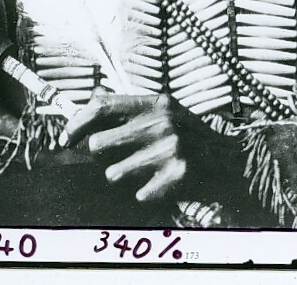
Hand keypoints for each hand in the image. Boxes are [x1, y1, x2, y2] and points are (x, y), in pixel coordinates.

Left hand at [65, 91, 245, 203]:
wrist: (230, 159)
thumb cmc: (189, 135)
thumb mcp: (164, 111)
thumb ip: (130, 109)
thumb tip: (91, 102)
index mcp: (155, 102)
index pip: (102, 106)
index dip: (78, 123)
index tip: (66, 138)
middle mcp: (161, 121)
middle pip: (100, 143)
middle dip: (102, 156)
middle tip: (115, 159)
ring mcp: (170, 147)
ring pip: (113, 173)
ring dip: (123, 177)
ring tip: (144, 172)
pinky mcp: (177, 173)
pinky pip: (138, 193)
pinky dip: (146, 193)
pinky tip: (162, 183)